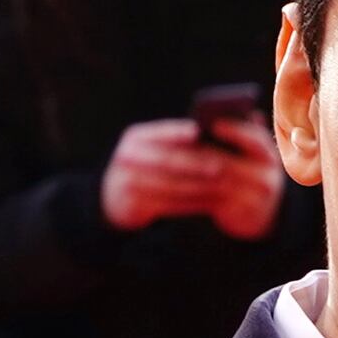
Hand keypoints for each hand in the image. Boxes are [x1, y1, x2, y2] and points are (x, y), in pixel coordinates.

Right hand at [100, 115, 282, 235]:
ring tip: (223, 188)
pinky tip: (211, 203)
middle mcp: (128, 158)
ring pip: (171, 185)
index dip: (177, 132)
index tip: (197, 131)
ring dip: (200, 187)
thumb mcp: (152, 148)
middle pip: (167, 161)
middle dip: (196, 164)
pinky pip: (170, 205)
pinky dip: (193, 204)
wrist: (115, 196)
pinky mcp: (135, 205)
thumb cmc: (147, 166)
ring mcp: (128, 182)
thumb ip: (174, 141)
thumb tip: (207, 134)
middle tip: (221, 167)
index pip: (158, 133)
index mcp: (135, 138)